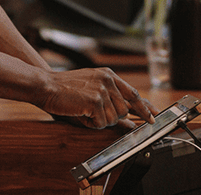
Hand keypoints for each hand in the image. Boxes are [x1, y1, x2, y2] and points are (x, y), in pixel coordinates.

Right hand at [39, 68, 158, 129]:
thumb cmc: (65, 90)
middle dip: (111, 118)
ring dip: (99, 121)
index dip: (145, 107)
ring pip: (114, 119)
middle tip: (92, 112)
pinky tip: (81, 112)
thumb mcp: (92, 92)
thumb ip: (113, 103)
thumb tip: (131, 122)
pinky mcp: (95, 100)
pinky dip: (91, 123)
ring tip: (84, 110)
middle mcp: (108, 80)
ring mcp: (103, 90)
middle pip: (124, 110)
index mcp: (109, 75)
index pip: (133, 94)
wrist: (46, 86)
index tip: (154, 115)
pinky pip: (101, 123)